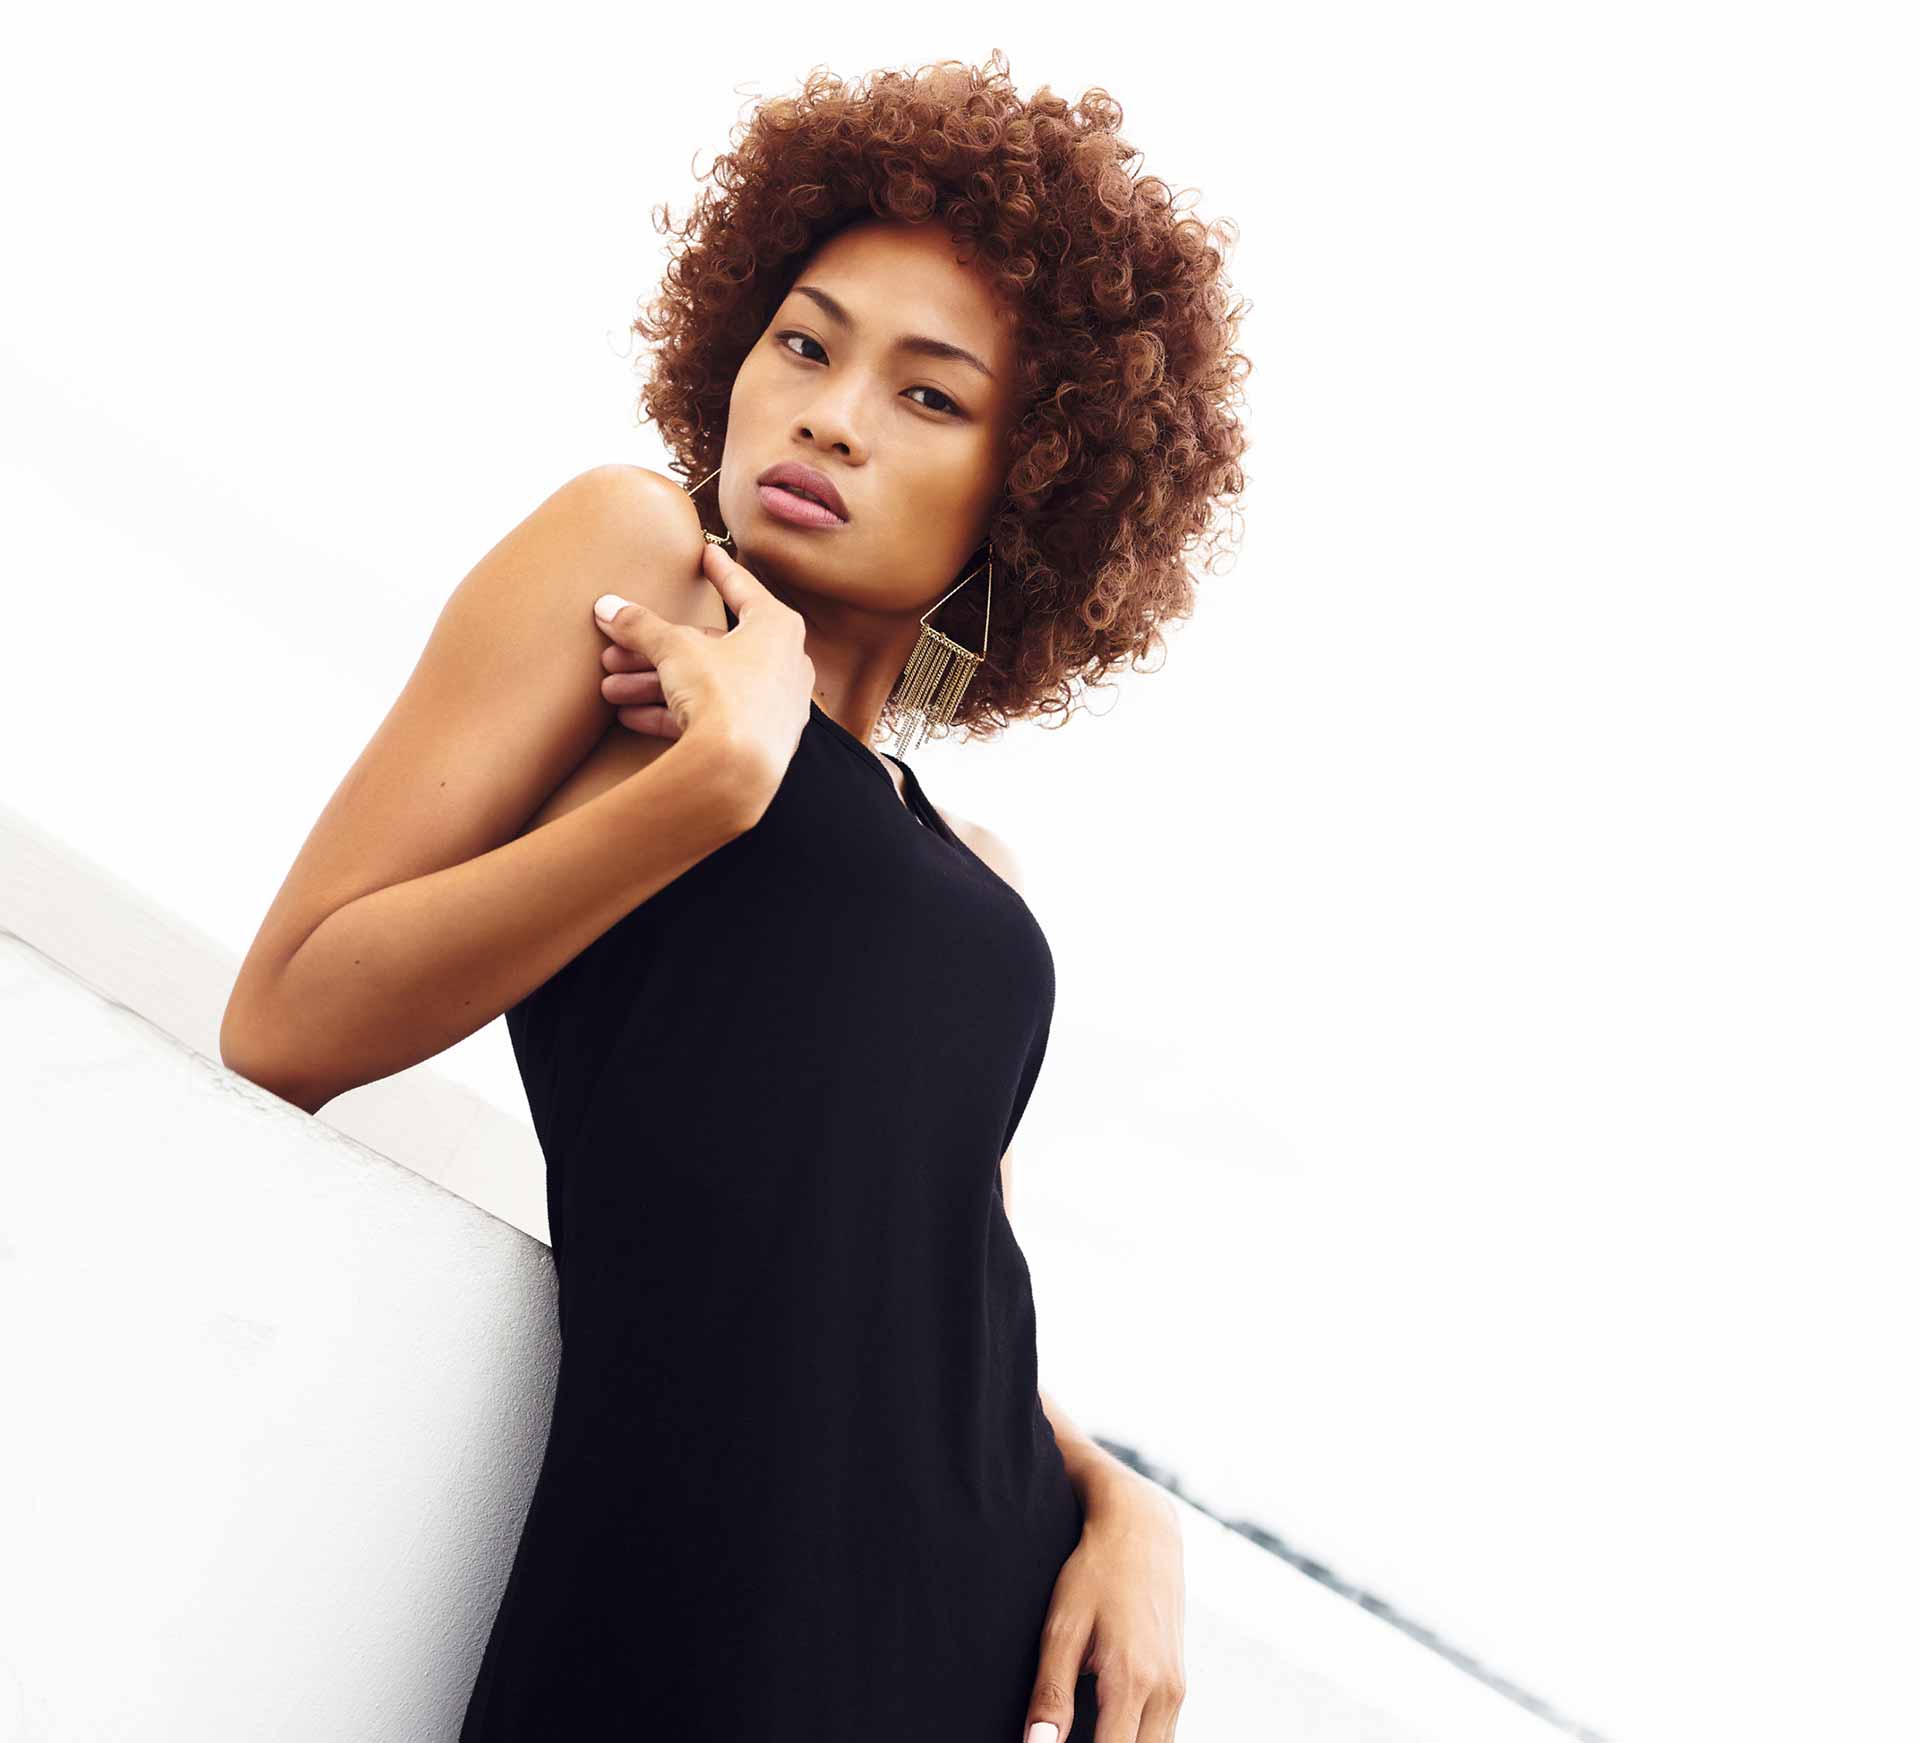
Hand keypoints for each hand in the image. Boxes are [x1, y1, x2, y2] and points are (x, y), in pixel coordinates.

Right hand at [591, 541, 812, 803]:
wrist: (740, 770)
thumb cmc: (724, 694)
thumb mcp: (675, 649)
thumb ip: (642, 626)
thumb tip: (607, 608)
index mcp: (776, 627)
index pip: (742, 589)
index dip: (720, 570)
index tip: (707, 553)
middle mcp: (782, 664)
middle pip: (709, 646)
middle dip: (656, 649)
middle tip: (616, 649)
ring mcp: (772, 706)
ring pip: (703, 684)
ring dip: (653, 684)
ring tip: (611, 688)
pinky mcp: (757, 741)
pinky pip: (709, 718)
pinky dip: (670, 714)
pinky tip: (630, 716)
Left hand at [1022, 1474, 1187, 1742]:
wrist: (1142, 1531)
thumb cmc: (1095, 1573)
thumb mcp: (1062, 1628)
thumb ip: (1050, 1693)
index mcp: (1132, 1681)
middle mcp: (1165, 1692)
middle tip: (1065, 1734)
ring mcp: (1178, 1689)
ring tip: (1083, 1728)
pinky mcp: (1179, 1683)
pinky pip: (1162, 1733)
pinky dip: (1136, 1738)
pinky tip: (1104, 1726)